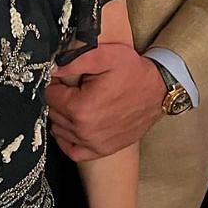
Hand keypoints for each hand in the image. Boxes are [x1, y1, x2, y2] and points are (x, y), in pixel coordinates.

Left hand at [47, 44, 162, 160]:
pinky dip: (67, 140)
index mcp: (81, 108)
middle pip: (53, 113)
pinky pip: (73, 151)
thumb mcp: (105, 56)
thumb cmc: (133, 72)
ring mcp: (94, 144)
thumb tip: (51, 68)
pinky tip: (72, 127)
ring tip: (79, 102)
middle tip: (76, 88)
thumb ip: (74, 61)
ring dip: (63, 117)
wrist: (159, 91)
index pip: (49, 95)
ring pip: (59, 130)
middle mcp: (85, 131)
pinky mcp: (102, 150)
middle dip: (59, 99)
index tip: (68, 79)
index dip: (56, 84)